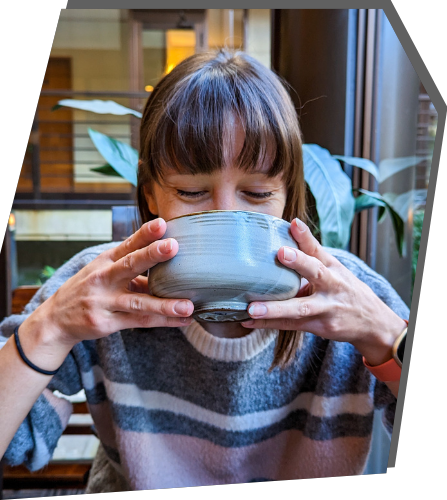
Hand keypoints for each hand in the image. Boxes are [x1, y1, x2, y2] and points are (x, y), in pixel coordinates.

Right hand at [27, 218, 193, 348]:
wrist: (56, 319)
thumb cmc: (88, 289)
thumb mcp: (104, 270)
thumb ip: (132, 266)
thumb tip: (168, 262)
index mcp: (106, 260)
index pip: (128, 244)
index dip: (145, 233)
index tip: (162, 223)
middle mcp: (103, 278)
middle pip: (130, 265)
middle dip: (152, 255)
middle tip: (174, 246)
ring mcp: (103, 301)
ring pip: (138, 302)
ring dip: (164, 305)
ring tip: (188, 306)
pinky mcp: (106, 323)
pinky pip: (139, 322)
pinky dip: (163, 322)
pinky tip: (182, 320)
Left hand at [242, 218, 405, 363]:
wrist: (374, 323)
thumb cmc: (345, 290)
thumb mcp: (334, 269)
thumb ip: (311, 255)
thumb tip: (284, 234)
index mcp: (332, 267)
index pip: (318, 248)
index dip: (306, 236)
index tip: (294, 223)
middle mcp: (332, 285)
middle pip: (316, 272)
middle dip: (300, 261)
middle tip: (281, 252)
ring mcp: (327, 308)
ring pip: (300, 308)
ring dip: (275, 309)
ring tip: (252, 309)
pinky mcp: (320, 327)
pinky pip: (291, 325)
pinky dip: (269, 324)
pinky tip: (249, 321)